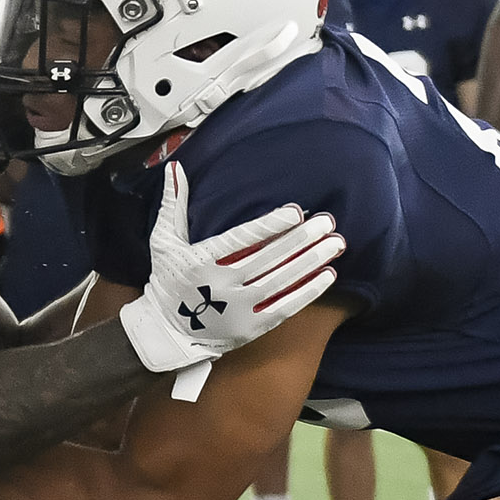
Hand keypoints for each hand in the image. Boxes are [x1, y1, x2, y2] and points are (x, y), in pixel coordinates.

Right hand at [113, 162, 344, 373]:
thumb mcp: (163, 241)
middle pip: (268, 258)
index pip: (241, 240)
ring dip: (311, 261)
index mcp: (200, 261)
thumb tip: (176, 166)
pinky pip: (284, 306)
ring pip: (281, 280)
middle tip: (327, 222)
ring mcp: (238, 309)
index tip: (295, 211)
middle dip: (301, 239)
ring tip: (335, 243)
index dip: (269, 226)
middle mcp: (220, 285)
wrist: (167, 334)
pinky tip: (327, 274)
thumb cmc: (168, 281)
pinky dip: (308, 291)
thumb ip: (174, 204)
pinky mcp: (251, 327)